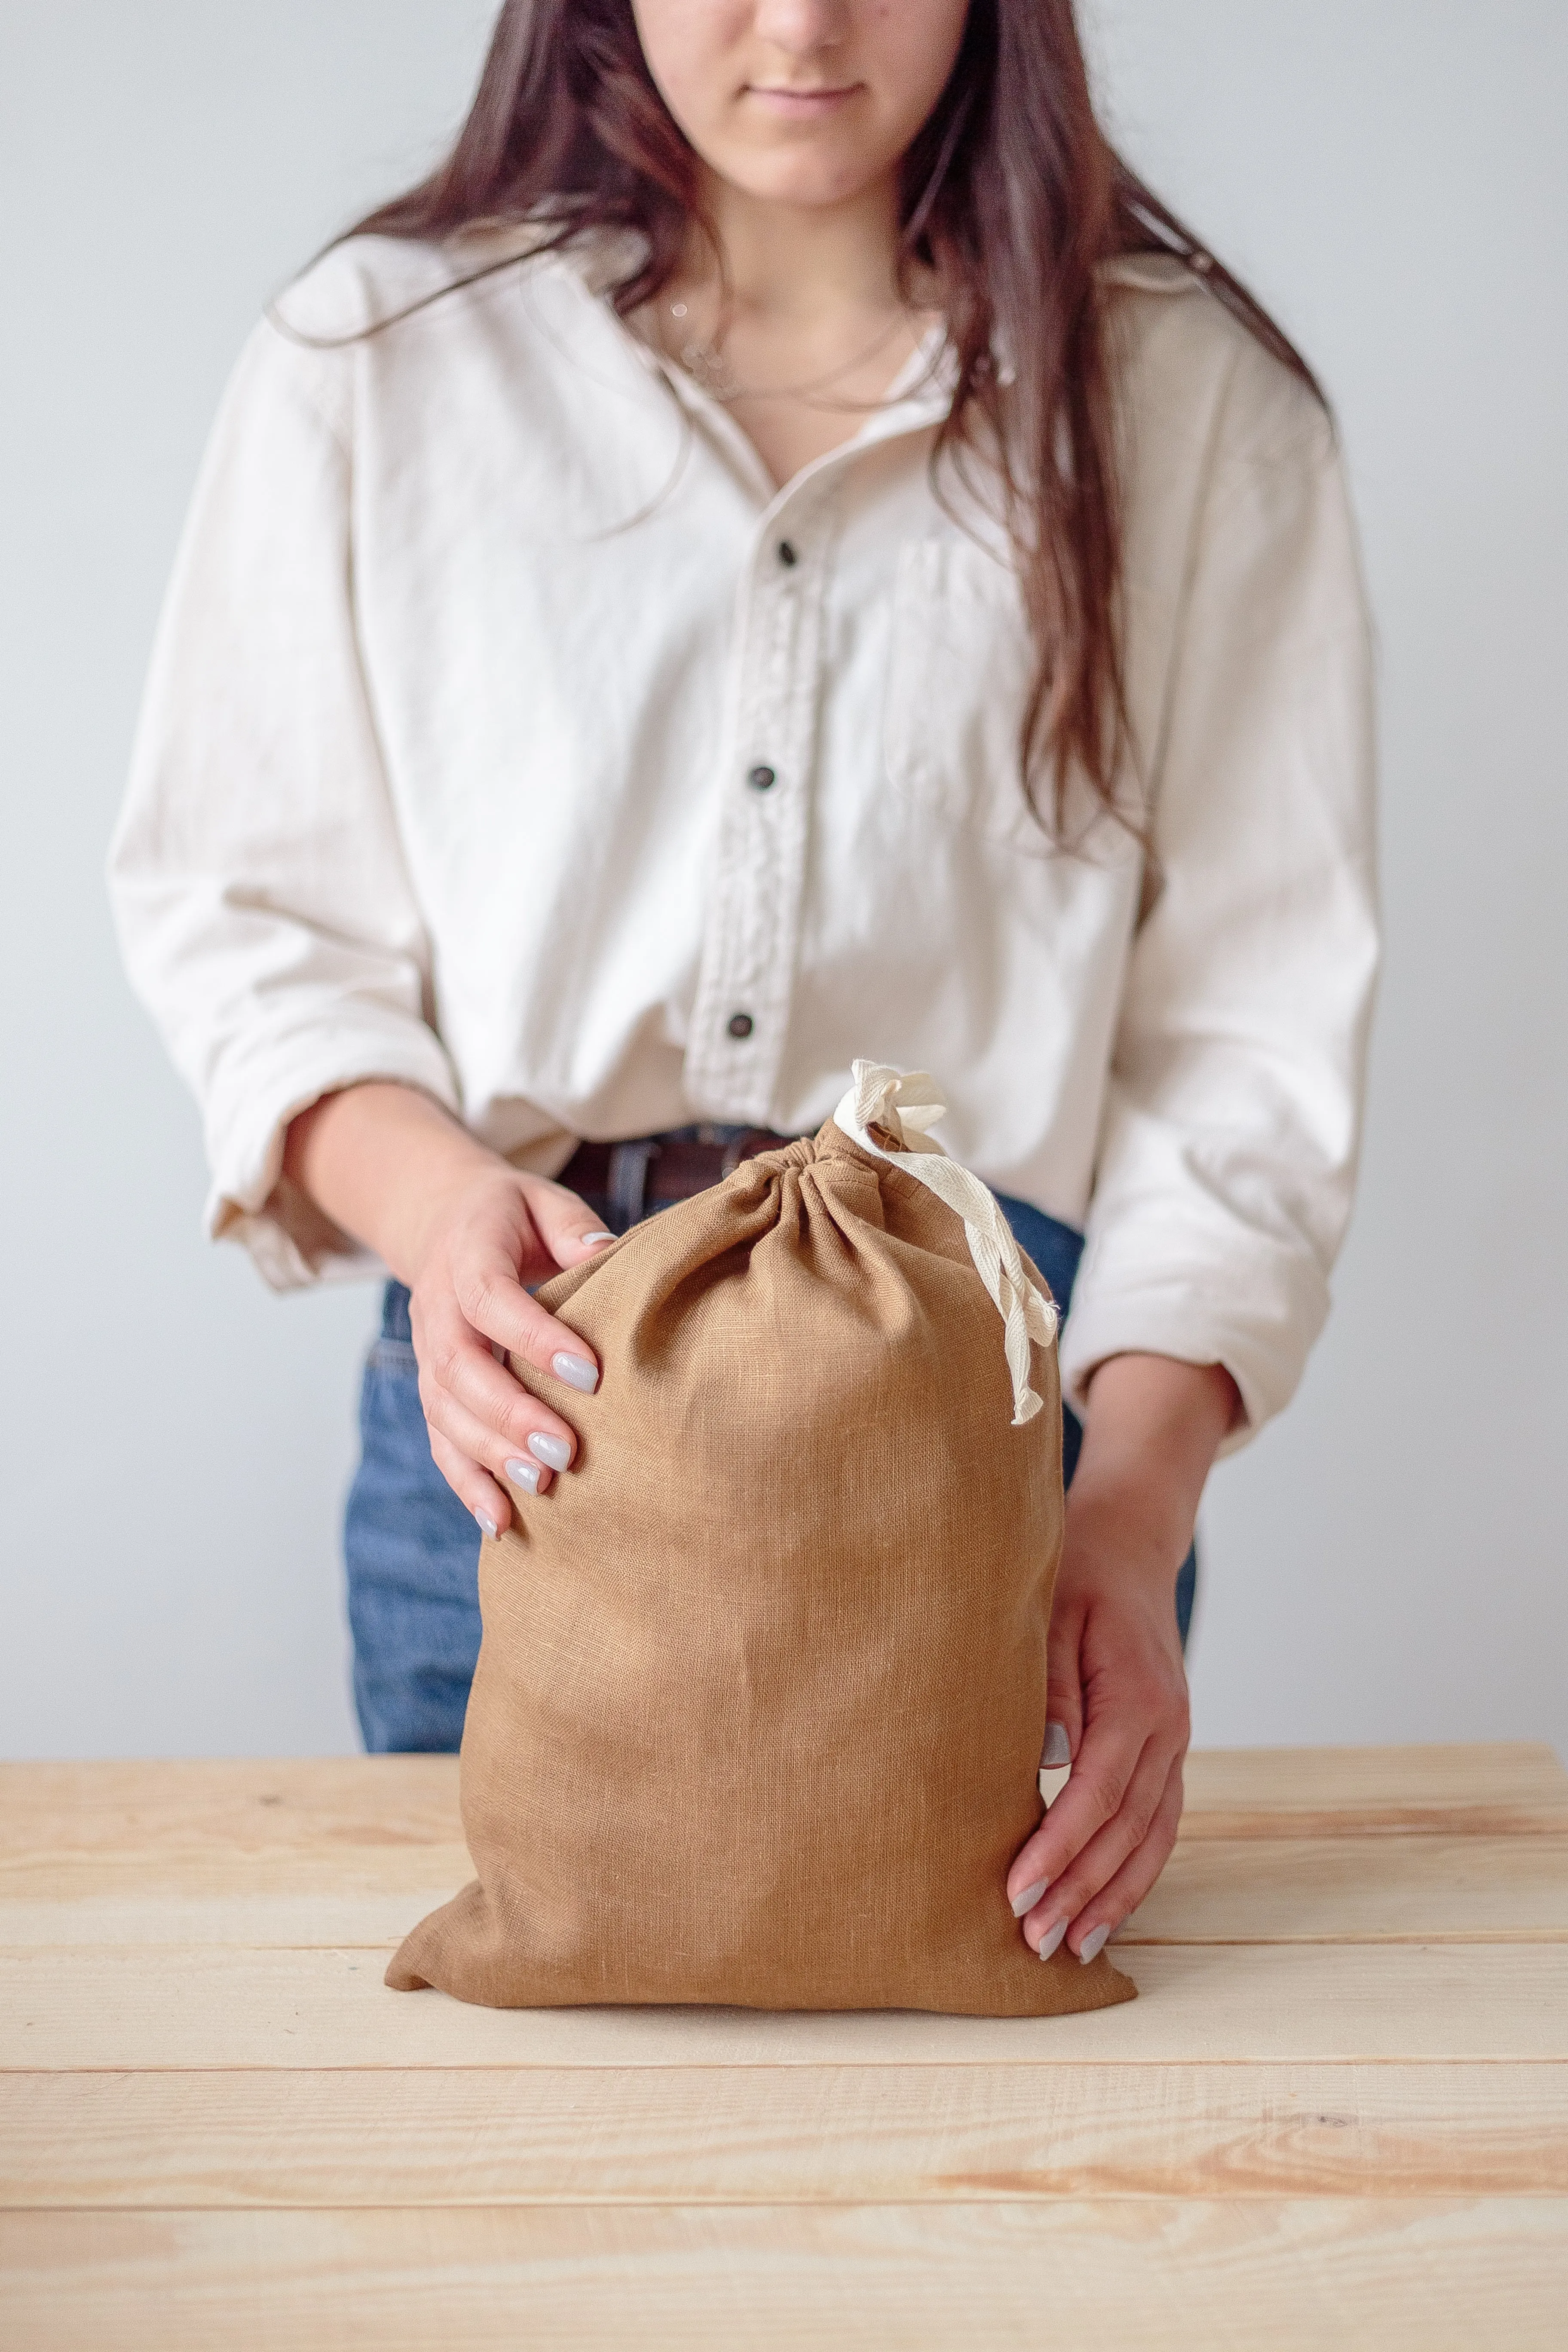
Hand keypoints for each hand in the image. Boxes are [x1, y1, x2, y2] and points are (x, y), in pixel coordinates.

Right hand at [283, 1082, 614, 1534]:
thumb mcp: (543, 1201)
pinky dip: (466, 1484)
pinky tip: (501, 1521)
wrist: (445, 1223)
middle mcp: (436, 1308)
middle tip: (566, 1449)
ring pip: (445, 1413)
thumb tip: (608, 1253)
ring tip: (540, 1485)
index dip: (534, 1338)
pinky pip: (441, 1441)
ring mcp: (428, 1354)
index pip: (491, 1299)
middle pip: (459, 1368)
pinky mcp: (434, 1390)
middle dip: (510, 1413)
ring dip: (489, 1454)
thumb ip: (573, 1227)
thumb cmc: (512, 1217)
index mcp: (466, 1254)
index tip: (591, 1375)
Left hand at [1004, 1353, 1239, 1962]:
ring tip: (1074, 1947)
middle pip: (1125, 1830)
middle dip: (1081, 1891)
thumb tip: (1046, 1760)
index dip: (1057, 1849)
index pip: (1095, 1794)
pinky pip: (1160, 1822)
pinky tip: (1109, 1906)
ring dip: (1114, 1896)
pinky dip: (1137, 1870)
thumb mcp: (1054, 1611)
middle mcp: (1168, 1729)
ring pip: (1152, 1837)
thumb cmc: (1080, 1571)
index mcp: (1138, 1699)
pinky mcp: (1170, 1748)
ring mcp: (1176, 1742)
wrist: (1133, 1541)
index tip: (1017, 1893)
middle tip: (1034, 1943)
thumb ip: (1050, 1685)